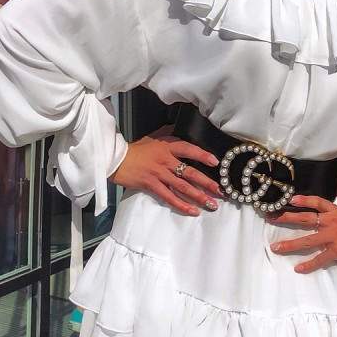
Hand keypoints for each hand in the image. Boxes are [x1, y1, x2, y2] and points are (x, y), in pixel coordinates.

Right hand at [108, 123, 225, 215]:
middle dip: (207, 182)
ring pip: (182, 187)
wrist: (116, 159)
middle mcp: (165, 160)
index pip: (188, 149)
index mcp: (167, 147)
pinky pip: (169, 197)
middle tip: (220, 190)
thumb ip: (167, 133)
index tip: (215, 162)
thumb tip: (179, 125)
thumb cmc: (136, 149)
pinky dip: (181, 205)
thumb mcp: (153, 137)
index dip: (202, 155)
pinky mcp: (151, 185)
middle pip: (190, 172)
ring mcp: (159, 174)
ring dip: (198, 196)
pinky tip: (193, 211)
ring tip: (212, 204)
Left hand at [265, 194, 336, 274]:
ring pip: (308, 239)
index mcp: (336, 212)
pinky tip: (298, 268)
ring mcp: (335, 235)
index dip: (303, 200)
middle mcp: (334, 221)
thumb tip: (314, 220)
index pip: (317, 202)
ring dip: (290, 244)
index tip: (289, 199)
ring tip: (276, 248)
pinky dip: (308, 264)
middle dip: (287, 218)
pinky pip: (319, 258)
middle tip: (271, 218)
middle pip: (306, 218)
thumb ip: (331, 218)